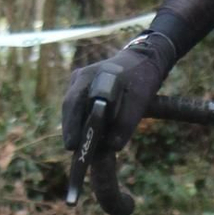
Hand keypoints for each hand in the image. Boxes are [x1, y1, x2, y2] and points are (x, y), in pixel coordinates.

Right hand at [61, 32, 174, 155]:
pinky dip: (83, 124)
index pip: (74, 103)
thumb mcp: (139, 100)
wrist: (143, 61)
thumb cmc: (141, 80)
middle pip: (70, 108)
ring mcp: (79, 83)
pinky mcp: (83, 90)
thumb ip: (126, 122)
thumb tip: (112, 146)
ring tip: (81, 150)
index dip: (72, 126)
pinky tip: (88, 138)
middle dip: (72, 131)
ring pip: (73, 110)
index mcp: (90, 75)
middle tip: (76, 153)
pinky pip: (79, 109)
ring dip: (77, 129)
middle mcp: (80, 78)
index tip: (73, 146)